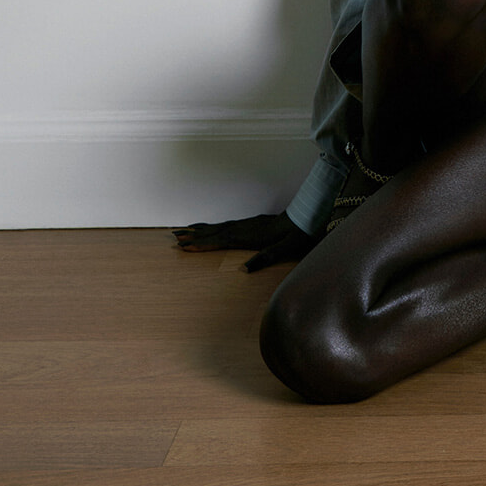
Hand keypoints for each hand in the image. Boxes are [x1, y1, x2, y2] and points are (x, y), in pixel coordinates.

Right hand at [171, 210, 318, 270]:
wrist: (310, 215)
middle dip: (195, 235)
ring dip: (202, 229)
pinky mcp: (253, 223)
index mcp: (251, 236)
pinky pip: (228, 225)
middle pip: (216, 231)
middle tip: (174, 237)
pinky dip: (215, 227)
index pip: (222, 240)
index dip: (203, 243)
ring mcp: (249, 224)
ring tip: (185, 231)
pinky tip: (212, 229)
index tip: (185, 246)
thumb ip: (266, 258)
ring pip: (221, 227)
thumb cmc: (300, 234)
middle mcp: (247, 228)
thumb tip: (243, 270)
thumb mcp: (287, 248)